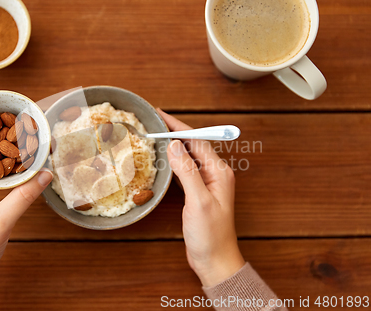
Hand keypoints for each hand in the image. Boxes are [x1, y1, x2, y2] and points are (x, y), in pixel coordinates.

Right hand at [157, 109, 244, 286]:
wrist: (215, 259)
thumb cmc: (210, 234)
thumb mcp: (198, 201)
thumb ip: (187, 172)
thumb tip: (174, 146)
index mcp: (219, 172)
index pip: (197, 140)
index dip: (178, 126)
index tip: (160, 115)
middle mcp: (215, 173)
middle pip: (194, 144)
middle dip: (175, 130)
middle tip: (155, 120)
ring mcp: (207, 183)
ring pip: (189, 155)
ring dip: (174, 143)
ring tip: (157, 134)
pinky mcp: (198, 192)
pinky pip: (186, 168)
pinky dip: (174, 159)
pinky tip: (164, 158)